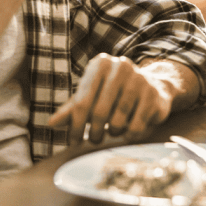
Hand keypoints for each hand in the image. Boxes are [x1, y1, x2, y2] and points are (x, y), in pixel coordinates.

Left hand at [47, 54, 171, 144]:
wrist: (153, 86)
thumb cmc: (114, 93)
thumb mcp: (91, 96)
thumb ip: (72, 109)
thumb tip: (51, 123)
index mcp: (101, 64)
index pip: (81, 102)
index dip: (75, 126)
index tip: (73, 141)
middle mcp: (121, 67)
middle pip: (100, 113)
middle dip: (95, 132)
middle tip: (94, 139)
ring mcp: (140, 80)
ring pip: (118, 121)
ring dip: (113, 132)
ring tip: (114, 129)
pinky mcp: (154, 95)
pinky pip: (136, 126)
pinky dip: (130, 135)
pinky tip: (129, 131)